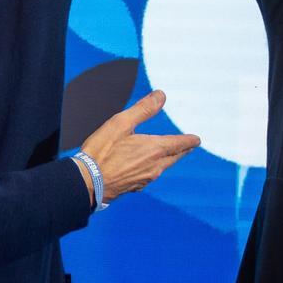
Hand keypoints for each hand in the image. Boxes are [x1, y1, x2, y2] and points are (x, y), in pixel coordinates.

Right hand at [76, 90, 199, 204]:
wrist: (86, 183)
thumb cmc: (101, 152)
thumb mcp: (121, 123)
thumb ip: (143, 109)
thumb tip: (161, 95)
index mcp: (154, 150)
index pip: (179, 144)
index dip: (189, 141)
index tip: (197, 139)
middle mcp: (154, 167)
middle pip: (174, 157)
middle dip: (182, 150)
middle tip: (189, 146)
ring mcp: (145, 179)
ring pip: (163, 167)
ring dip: (169, 159)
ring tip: (171, 154)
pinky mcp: (134, 187)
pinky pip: (151, 175)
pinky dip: (155, 168)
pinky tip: (148, 167)